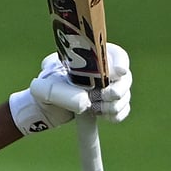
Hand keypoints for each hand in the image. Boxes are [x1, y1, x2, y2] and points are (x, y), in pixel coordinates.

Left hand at [10, 43, 131, 134]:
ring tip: (94, 109)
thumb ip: (61, 90)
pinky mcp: (110, 104)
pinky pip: (123, 109)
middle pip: (125, 78)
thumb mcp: (46, 86)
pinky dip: (116, 114)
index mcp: (91, 57)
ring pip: (124, 95)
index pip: (116, 54)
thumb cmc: (45, 89)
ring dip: (114, 105)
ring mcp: (110, 87)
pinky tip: (103, 116)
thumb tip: (84, 100)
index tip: (118, 73)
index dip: (121, 62)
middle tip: (106, 95)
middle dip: (118, 89)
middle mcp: (105, 71)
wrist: (45, 106)